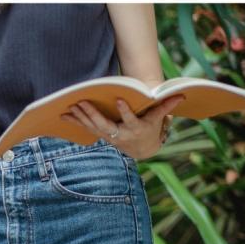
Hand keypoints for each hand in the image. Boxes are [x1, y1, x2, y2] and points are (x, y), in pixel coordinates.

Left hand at [61, 95, 183, 159]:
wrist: (141, 148)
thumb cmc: (150, 129)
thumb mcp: (158, 119)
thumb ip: (166, 106)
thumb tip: (181, 94)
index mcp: (135, 129)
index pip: (130, 119)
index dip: (124, 111)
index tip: (118, 100)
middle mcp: (120, 134)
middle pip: (104, 125)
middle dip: (92, 114)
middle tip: (81, 102)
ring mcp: (108, 136)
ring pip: (92, 127)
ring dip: (80, 117)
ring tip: (70, 106)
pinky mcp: (100, 135)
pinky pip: (85, 128)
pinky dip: (75, 122)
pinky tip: (63, 115)